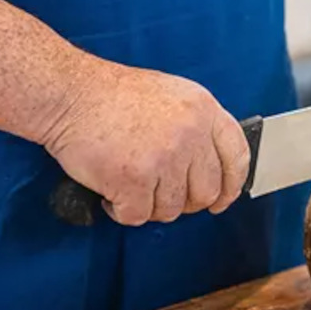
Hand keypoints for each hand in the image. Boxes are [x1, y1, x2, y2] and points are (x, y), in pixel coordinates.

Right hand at [41, 60, 248, 226]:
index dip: (233, 184)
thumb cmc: (117, 96)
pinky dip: (122, 211)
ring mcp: (165, 157)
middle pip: (207, 191)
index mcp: (205, 110)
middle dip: (186, 201)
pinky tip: (113, 193)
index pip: (237, 156)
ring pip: (172, 208)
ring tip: (133, 186)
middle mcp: (191, 134)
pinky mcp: (134, 178)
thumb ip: (199, 126)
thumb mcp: (175, 96)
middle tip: (163, 195)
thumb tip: (211, 164)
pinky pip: (138, 215)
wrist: (73, 94)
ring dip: (151, 206)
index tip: (223, 199)